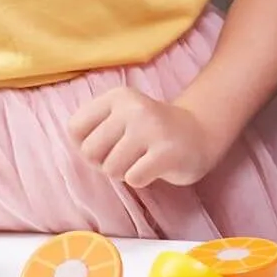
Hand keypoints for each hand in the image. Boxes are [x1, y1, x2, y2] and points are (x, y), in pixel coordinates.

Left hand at [68, 88, 218, 188]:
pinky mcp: (167, 153)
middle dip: (105, 162)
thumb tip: (79, 150)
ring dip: (125, 172)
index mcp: (118, 96)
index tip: (112, 142)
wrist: (202, 133)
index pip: (74, 129)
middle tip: (130, 155)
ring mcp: (152, 129)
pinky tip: (157, 167)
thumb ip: (93, 128)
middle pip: (89, 152)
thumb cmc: (152, 131)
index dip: (88, 144)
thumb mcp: (121, 116)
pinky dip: (142, 179)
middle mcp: (134, 108)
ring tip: (144, 159)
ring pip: (110, 169)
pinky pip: (133, 179)